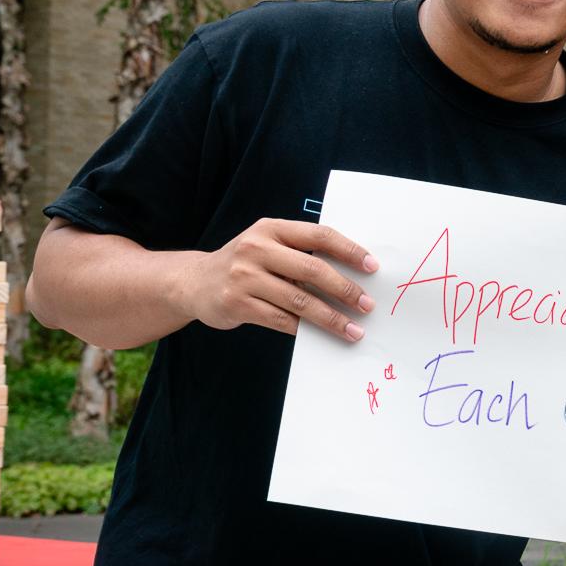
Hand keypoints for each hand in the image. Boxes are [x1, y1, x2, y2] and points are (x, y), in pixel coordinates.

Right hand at [176, 219, 377, 340]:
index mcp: (271, 228)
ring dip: (331, 318)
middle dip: (345, 289)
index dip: (349, 251)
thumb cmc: (245, 264)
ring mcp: (244, 277)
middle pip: (313, 270)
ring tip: (353, 329)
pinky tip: (322, 336)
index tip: (372, 267)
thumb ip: (301, 252)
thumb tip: (353, 274)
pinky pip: (281, 320)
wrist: (193, 282)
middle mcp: (256, 249)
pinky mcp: (237, 304)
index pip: (319, 235)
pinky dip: (305, 330)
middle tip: (367, 305)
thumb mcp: (268, 245)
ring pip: (300, 300)